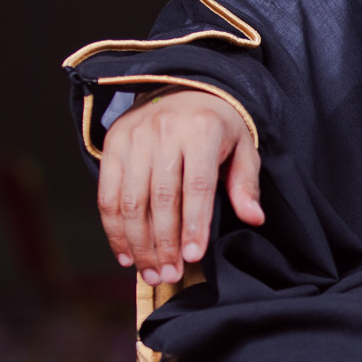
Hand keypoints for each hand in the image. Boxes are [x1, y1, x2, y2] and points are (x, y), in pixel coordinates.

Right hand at [97, 88, 263, 285]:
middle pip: (161, 198)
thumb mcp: (242, 146)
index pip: (197, 186)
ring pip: (130, 201)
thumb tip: (253, 218)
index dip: (194, 224)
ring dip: (139, 243)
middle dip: (164, 243)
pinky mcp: (112, 145)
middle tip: (170, 275)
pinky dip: (114, 230)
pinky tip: (126, 255)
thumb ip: (246, 183)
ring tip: (151, 273)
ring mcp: (134, 137)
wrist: (182, 87)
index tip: (194, 257)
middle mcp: (164, 131)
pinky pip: (107, 194)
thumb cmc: (217, 126)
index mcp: (202, 130)